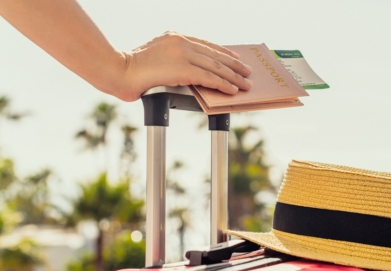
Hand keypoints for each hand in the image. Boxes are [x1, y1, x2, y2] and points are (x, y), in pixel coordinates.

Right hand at [117, 31, 252, 101]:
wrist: (119, 71)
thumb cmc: (132, 69)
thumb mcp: (155, 58)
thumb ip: (173, 60)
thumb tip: (187, 72)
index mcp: (174, 37)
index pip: (206, 45)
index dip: (223, 53)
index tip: (235, 58)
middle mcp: (181, 42)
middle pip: (215, 54)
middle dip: (234, 65)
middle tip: (247, 71)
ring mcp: (183, 54)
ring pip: (216, 66)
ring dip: (234, 77)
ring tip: (245, 84)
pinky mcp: (184, 69)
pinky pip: (210, 77)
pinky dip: (223, 84)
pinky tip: (232, 89)